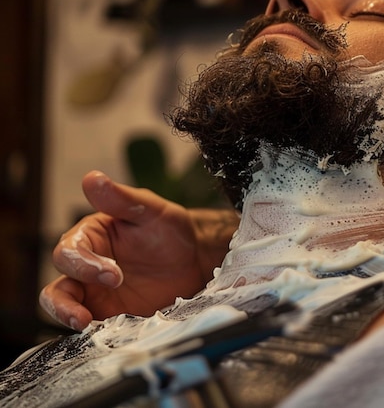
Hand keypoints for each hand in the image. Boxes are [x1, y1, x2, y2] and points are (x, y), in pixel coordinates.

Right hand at [39, 171, 238, 330]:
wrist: (195, 261)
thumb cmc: (170, 230)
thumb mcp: (152, 211)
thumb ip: (121, 199)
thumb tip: (92, 178)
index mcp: (91, 236)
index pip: (70, 250)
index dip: (84, 263)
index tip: (112, 273)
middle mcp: (86, 264)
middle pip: (60, 282)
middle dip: (76, 291)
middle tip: (114, 287)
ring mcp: (94, 292)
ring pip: (63, 306)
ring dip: (67, 315)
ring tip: (84, 323)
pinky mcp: (108, 313)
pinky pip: (90, 326)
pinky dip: (92, 331)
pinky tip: (106, 333)